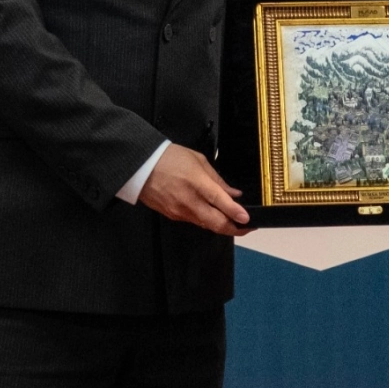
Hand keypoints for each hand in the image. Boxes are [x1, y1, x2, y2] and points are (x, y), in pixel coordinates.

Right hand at [138, 144, 252, 236]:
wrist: (140, 166)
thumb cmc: (169, 158)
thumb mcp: (199, 160)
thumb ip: (217, 179)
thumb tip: (233, 193)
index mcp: (198, 184)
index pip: (221, 203)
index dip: (237, 213)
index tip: (248, 220)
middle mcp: (189, 202)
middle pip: (215, 223)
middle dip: (234, 229)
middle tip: (247, 228)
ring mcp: (180, 212)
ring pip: (206, 225)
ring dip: (221, 225)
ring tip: (234, 221)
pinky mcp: (172, 216)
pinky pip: (194, 221)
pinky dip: (205, 220)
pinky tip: (212, 214)